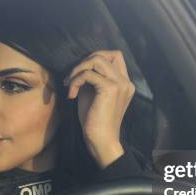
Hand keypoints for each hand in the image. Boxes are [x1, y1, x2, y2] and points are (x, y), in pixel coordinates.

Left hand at [63, 50, 135, 168]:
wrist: (100, 141)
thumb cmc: (95, 121)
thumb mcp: (92, 94)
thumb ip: (91, 78)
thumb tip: (79, 66)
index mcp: (125, 83)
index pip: (115, 56)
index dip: (96, 57)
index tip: (81, 72)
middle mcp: (126, 81)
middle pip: (106, 54)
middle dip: (85, 61)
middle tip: (72, 77)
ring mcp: (120, 84)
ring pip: (97, 59)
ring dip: (78, 69)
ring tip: (69, 84)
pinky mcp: (111, 89)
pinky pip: (88, 74)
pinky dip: (75, 81)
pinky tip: (71, 94)